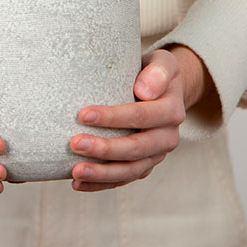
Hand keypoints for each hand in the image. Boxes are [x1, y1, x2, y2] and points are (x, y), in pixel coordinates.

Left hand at [70, 47, 209, 191]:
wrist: (163, 88)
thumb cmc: (155, 71)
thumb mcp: (163, 62)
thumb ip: (157, 72)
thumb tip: (144, 91)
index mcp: (172, 111)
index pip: (141, 116)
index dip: (113, 117)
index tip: (83, 115)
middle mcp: (168, 137)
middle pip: (135, 148)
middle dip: (104, 149)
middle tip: (74, 144)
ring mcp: (156, 154)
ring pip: (130, 170)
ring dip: (102, 173)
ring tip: (75, 172)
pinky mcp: (144, 164)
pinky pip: (124, 177)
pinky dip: (102, 183)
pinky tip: (78, 183)